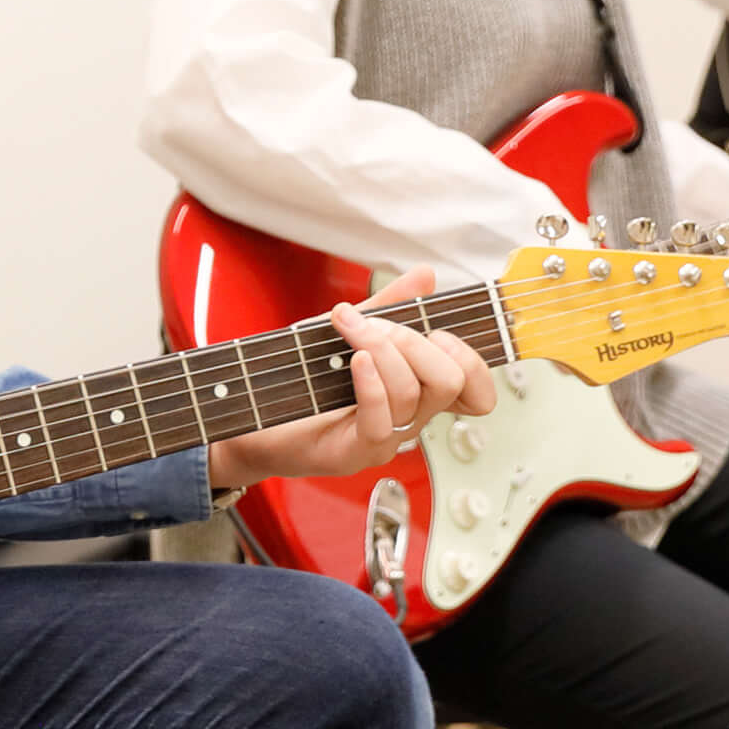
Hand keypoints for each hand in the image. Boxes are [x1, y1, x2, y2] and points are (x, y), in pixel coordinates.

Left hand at [207, 272, 500, 495]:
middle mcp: (409, 420)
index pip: (477, 392)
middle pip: (451, 381)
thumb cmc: (301, 379)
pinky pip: (381, 420)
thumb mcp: (349, 333)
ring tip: (348, 328)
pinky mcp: (355, 453)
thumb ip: (389, 306)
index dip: (472, 360)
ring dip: (381, 347)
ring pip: (413, 393)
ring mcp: (386, 440)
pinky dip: (372, 382)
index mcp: (417, 393)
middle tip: (374, 326)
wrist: (251, 419)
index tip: (435, 330)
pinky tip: (355, 361)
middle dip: (416, 340)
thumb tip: (427, 275)